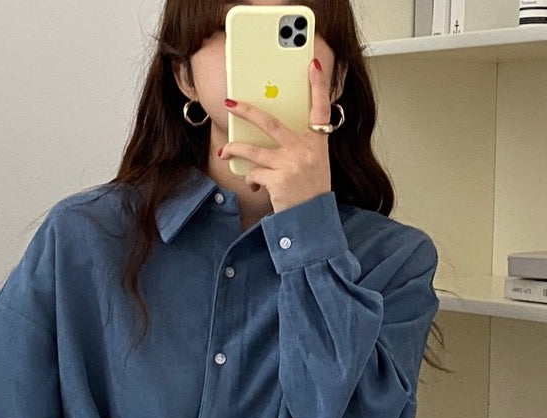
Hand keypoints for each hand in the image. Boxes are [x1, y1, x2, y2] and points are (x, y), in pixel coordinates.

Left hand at [219, 58, 334, 213]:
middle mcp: (305, 149)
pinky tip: (256, 187)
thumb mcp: (315, 165)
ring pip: (253, 150)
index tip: (314, 67)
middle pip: (270, 122)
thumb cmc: (311, 194)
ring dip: (235, 149)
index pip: (321, 108)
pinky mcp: (278, 179)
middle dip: (246, 111)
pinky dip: (251, 180)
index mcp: (317, 143)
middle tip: (230, 104)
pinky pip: (254, 173)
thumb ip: (301, 147)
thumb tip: (272, 138)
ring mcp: (291, 163)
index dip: (319, 86)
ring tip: (226, 152)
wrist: (312, 221)